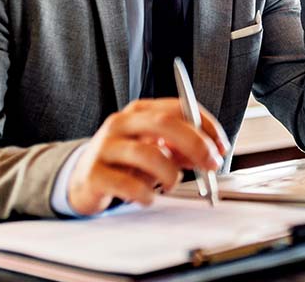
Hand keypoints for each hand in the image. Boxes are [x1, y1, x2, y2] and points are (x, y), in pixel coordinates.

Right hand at [66, 98, 229, 215]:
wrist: (82, 180)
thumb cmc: (126, 162)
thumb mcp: (155, 149)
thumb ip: (181, 148)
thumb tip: (210, 155)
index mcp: (140, 111)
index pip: (179, 107)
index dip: (205, 125)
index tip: (221, 146)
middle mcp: (121, 123)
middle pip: (164, 124)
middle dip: (195, 145)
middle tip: (210, 165)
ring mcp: (105, 147)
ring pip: (148, 154)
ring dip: (171, 174)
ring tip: (172, 184)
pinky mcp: (94, 174)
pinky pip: (129, 184)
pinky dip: (147, 195)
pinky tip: (149, 197)